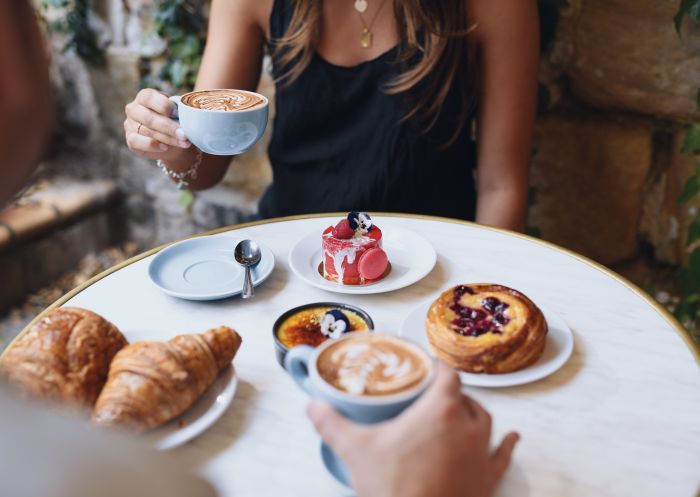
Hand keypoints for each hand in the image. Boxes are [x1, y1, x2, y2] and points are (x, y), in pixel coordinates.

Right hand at [124, 89, 191, 161]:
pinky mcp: (130, 139)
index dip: (163, 105)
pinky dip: (152, 145)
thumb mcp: (178, 112)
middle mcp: (134, 109)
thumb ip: (180, 110)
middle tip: (184, 134)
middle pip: (149, 117)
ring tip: (184, 142)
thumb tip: (190, 113)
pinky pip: (137, 142)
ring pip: (147, 131)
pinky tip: (165, 147)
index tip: (177, 113)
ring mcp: (129, 124)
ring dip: (168, 138)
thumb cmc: (174, 121)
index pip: (148, 97)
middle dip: (169, 127)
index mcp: (144, 97)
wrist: (171, 142)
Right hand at [307, 362, 518, 496]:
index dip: (436, 367)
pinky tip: (513, 437)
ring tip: (460, 412)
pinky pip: (502, 455)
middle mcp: (467, 427)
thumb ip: (331, 423)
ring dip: (471, 413)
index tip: (426, 367)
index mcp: (440, 411)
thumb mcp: (356, 450)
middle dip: (448, 393)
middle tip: (429, 396)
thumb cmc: (393, 489)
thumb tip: (314, 407)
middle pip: (464, 397)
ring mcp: (481, 454)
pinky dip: (506, 444)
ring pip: (483, 421)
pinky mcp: (488, 479)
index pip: (446, 375)